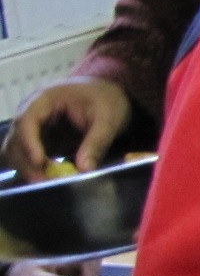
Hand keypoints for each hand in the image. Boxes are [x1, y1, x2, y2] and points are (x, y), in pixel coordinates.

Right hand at [4, 77, 131, 176]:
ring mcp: (31, 127)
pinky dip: (33, 168)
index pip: (26, 120)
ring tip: (47, 182)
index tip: (40, 162)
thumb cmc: (106, 100)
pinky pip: (26, 156)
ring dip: (26, 167)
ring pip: (15, 150)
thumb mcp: (108, 119)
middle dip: (26, 161)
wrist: (106, 93)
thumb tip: (85, 169)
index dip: (29, 143)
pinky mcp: (38, 140)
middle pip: (15, 138)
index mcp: (44, 99)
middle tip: (43, 181)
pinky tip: (49, 178)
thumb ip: (96, 142)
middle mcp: (30, 112)